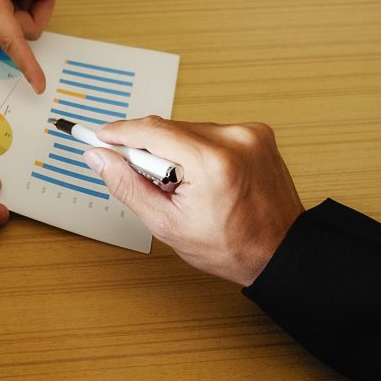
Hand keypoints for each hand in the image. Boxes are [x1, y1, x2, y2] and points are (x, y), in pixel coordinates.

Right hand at [82, 118, 304, 286]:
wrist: (280, 251)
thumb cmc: (230, 246)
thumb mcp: (166, 224)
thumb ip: (127, 186)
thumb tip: (99, 158)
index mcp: (213, 163)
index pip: (152, 131)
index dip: (120, 132)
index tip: (100, 136)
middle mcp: (235, 139)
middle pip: (169, 128)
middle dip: (148, 150)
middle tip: (145, 179)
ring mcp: (250, 133)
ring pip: (188, 129)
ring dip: (173, 150)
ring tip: (181, 186)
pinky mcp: (257, 133)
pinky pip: (210, 132)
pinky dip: (196, 150)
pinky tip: (201, 177)